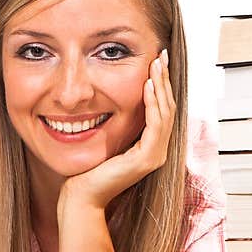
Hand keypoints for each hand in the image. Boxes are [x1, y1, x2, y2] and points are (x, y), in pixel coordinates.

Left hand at [60, 49, 174, 212]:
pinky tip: (148, 85)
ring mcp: (155, 156)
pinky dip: (152, 103)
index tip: (156, 63)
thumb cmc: (88, 171)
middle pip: (168, 108)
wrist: (82, 196)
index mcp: (150, 147)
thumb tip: (113, 101)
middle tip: (161, 55)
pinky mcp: (147, 159)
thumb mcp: (106, 140)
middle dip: (165, 80)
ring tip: (156, 64)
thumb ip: (116, 124)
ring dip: (161, 86)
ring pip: (166, 113)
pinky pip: (155, 124)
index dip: (161, 86)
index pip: (162, 110)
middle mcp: (158, 152)